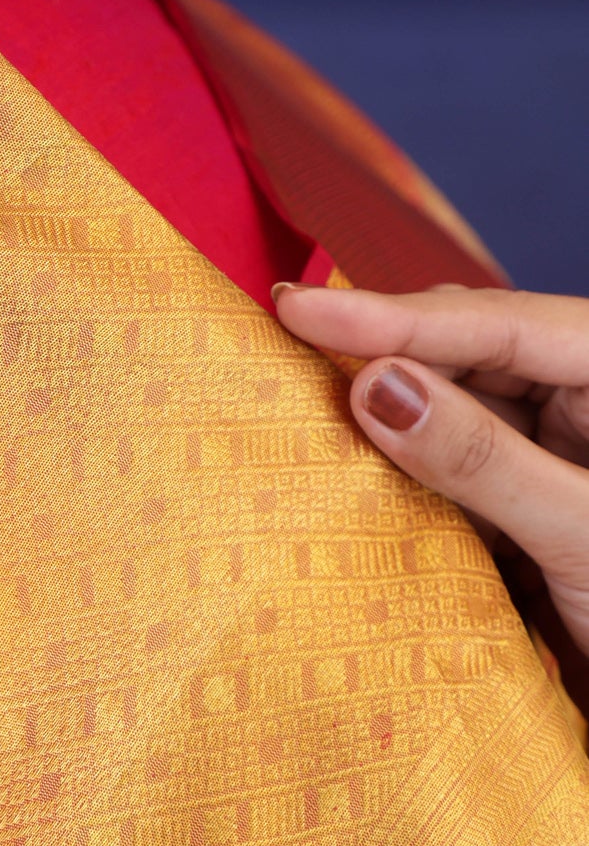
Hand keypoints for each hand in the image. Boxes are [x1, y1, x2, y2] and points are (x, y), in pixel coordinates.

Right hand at [272, 282, 588, 658]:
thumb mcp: (585, 539)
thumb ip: (482, 460)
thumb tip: (375, 386)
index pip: (500, 325)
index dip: (391, 314)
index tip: (296, 306)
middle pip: (473, 354)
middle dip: (388, 356)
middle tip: (286, 345)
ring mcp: (570, 454)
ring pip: (460, 412)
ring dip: (395, 423)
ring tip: (310, 415)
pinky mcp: (545, 509)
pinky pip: (466, 474)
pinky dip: (418, 483)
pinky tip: (365, 485)